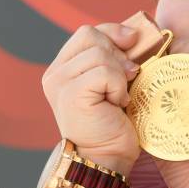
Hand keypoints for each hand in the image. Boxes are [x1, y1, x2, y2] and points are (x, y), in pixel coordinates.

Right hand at [42, 23, 141, 174]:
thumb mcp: (113, 78)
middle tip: (126, 80)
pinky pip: (105, 72)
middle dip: (118, 55)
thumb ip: (114, 54)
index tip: (132, 45)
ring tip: (117, 97)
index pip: (88, 32)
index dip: (114, 33)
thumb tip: (133, 33)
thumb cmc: (115, 118)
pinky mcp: (70, 94)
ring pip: (101, 54)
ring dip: (120, 76)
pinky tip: (116, 104)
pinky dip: (119, 87)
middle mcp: (55, 73)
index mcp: (63, 66)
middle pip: (93, 37)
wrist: (108, 155)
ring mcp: (59, 83)